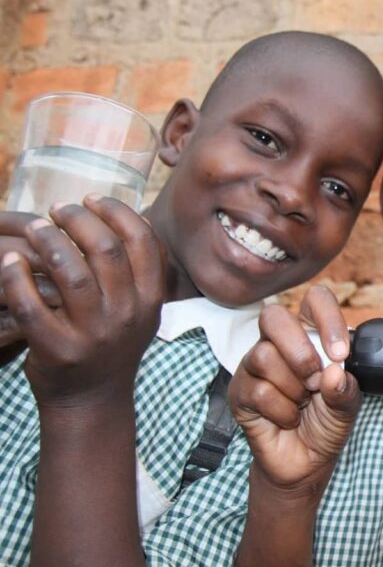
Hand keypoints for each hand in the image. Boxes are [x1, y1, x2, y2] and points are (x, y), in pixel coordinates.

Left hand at [0, 197, 164, 406]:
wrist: (92, 400)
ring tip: (34, 229)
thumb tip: (120, 215)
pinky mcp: (59, 350)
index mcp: (151, 299)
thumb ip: (138, 271)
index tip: (91, 199)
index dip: (116, 211)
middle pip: (106, 250)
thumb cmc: (112, 344)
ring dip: (48, 241)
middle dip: (78, 220)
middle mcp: (128, 314)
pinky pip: (32, 306)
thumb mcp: (141, 310)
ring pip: (71, 272)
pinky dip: (16, 278)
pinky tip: (9, 262)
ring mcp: (94, 334)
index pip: (143, 241)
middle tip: (58, 211)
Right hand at [229, 285, 361, 494]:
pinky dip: (282, 410)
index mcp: (310, 335)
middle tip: (315, 380)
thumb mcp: (347, 406)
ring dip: (292, 387)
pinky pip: (258, 390)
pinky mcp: (239, 391)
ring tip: (302, 404)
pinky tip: (289, 418)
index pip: (314, 300)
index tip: (341, 353)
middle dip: (300, 351)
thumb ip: (345, 389)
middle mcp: (279, 343)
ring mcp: (254, 365)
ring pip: (264, 356)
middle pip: (274, 317)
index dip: (327, 318)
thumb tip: (333, 372)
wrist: (306, 463)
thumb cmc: (326, 423)